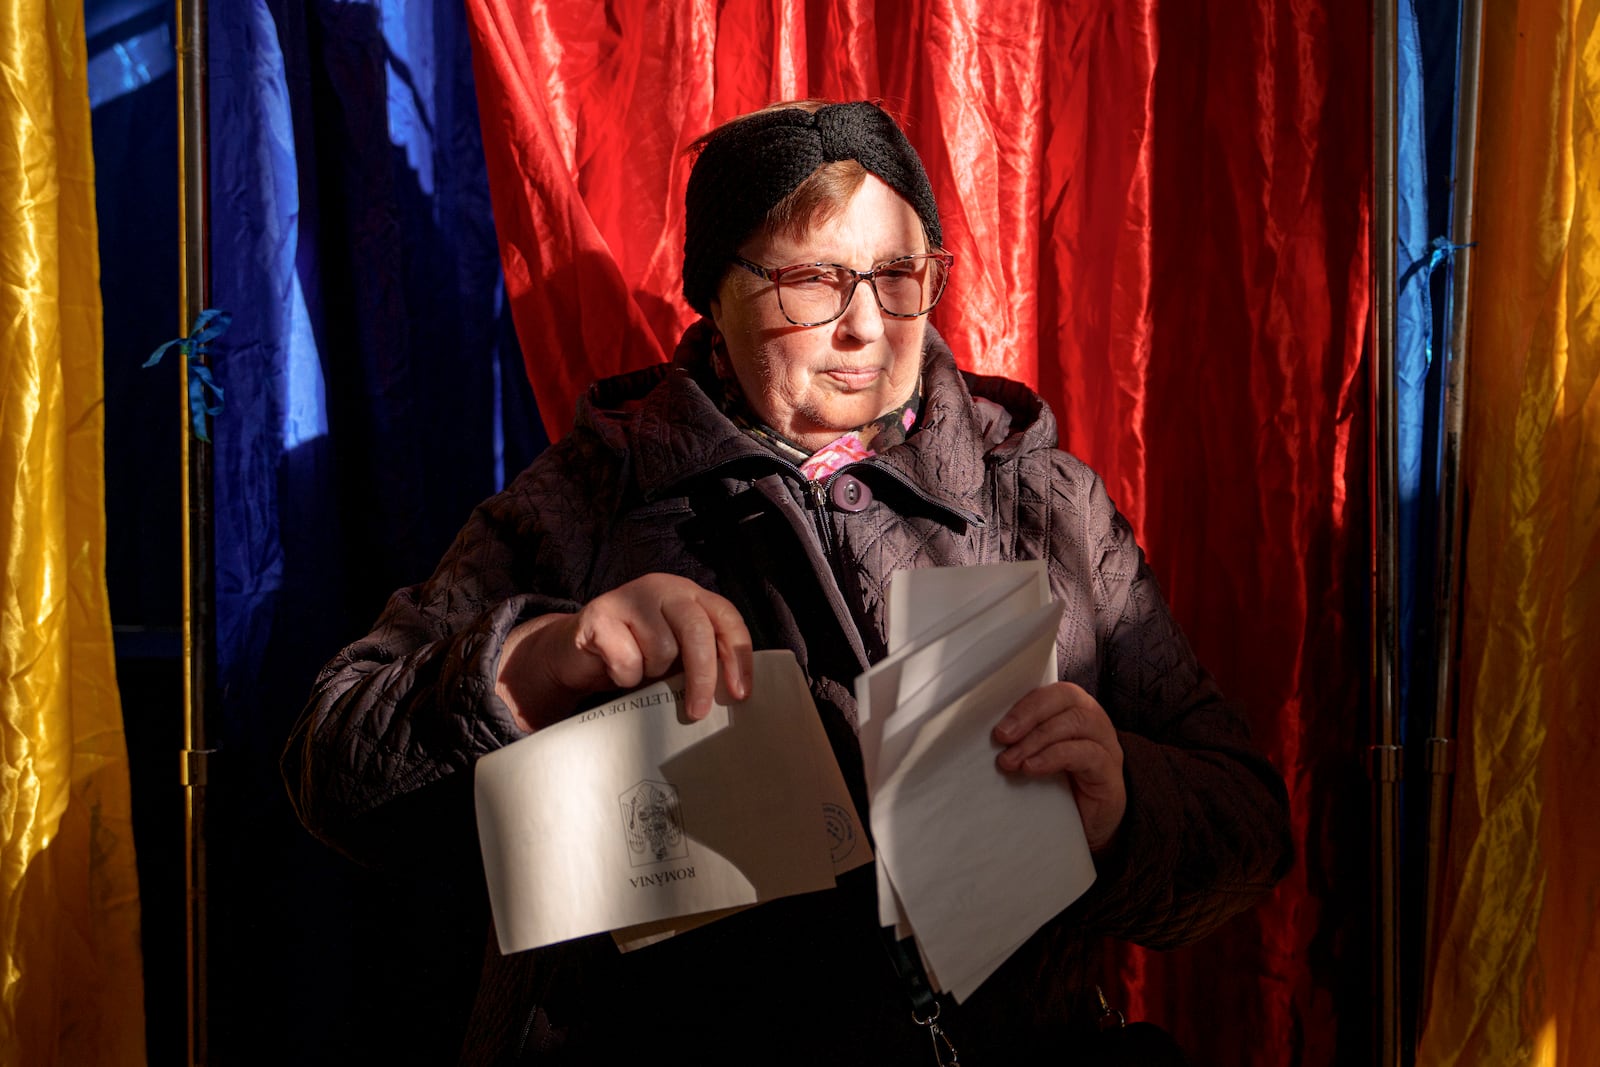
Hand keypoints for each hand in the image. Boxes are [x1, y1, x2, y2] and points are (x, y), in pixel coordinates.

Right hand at [496, 574, 752, 729]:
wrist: (574, 655)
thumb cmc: (634, 656)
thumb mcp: (675, 655)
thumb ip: (702, 660)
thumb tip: (733, 694)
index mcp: (689, 595)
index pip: (726, 618)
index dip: (738, 656)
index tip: (739, 693)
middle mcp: (662, 587)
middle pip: (697, 630)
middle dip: (702, 676)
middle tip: (698, 712)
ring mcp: (629, 597)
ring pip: (661, 649)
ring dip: (652, 674)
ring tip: (640, 672)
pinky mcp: (599, 615)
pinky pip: (628, 661)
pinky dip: (625, 677)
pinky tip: (615, 670)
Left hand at [993, 682, 1126, 851]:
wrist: (1087, 828)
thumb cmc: (1058, 788)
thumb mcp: (1035, 757)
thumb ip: (1019, 740)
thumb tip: (983, 735)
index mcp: (1074, 710)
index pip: (1052, 690)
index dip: (1024, 703)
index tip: (997, 726)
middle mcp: (1094, 721)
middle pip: (1066, 698)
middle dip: (1029, 715)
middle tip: (1001, 738)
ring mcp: (1107, 746)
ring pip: (1076, 723)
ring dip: (1037, 739)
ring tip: (1011, 761)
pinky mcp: (1110, 773)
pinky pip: (1087, 753)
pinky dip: (1055, 757)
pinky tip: (1032, 768)